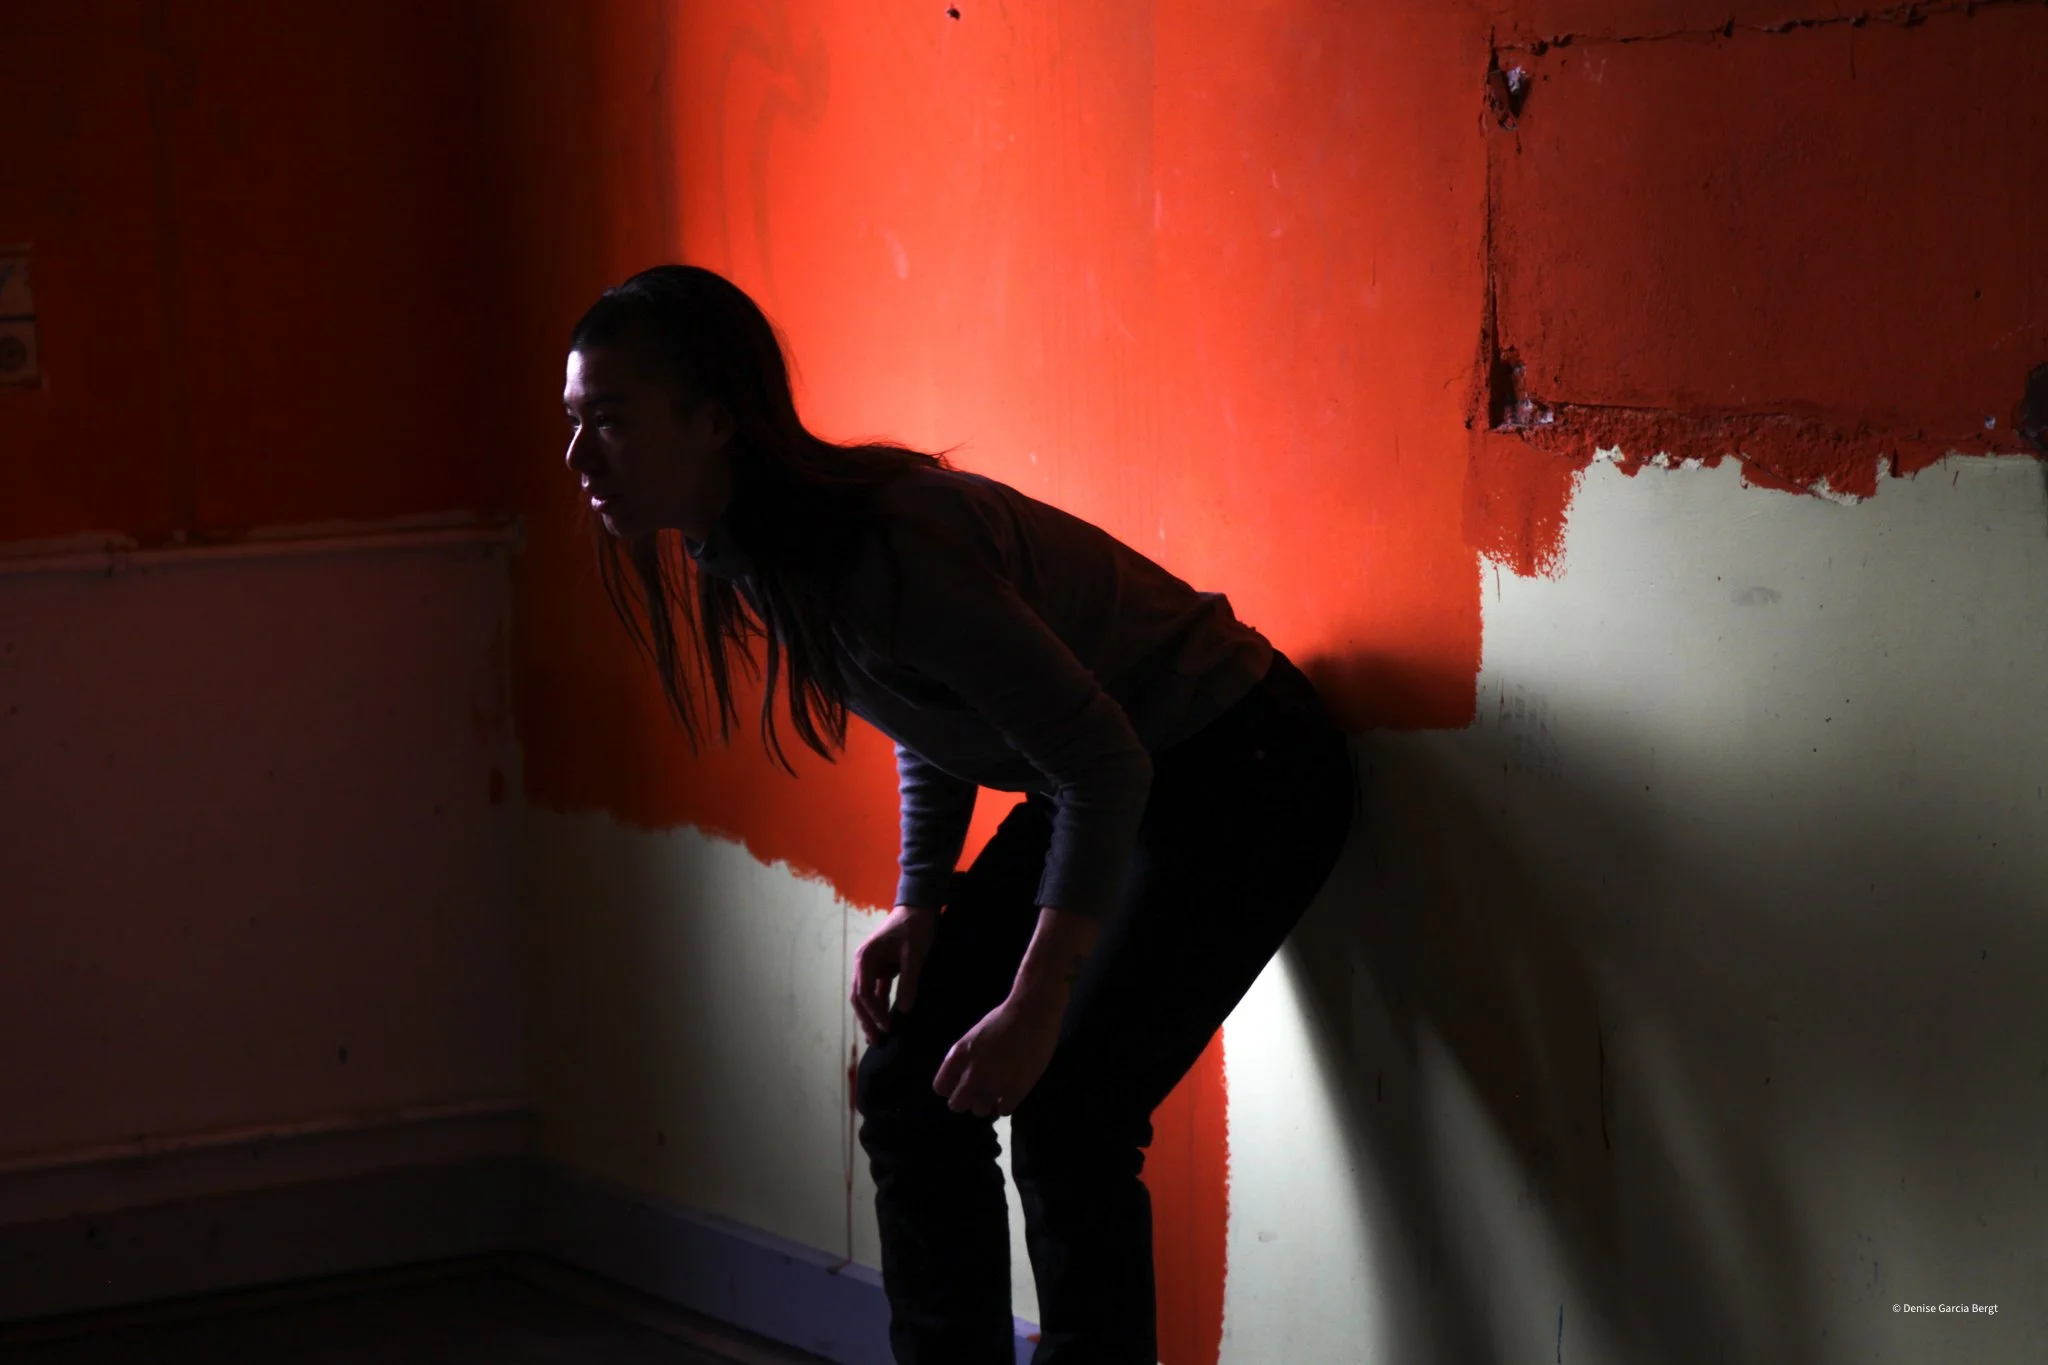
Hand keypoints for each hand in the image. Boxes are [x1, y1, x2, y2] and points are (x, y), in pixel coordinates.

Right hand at [851, 904, 939, 1044]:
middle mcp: (863, 963)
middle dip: (867, 1020)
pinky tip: (886, 1020)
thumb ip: (909, 981)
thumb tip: (905, 1010)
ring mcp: (871, 966)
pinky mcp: (881, 968)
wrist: (919, 907)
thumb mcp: (914, 954)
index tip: (888, 1027)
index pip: (864, 993)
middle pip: (859, 998)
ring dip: (871, 1015)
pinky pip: (877, 991)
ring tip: (878, 1037)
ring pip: (866, 996)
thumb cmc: (915, 927)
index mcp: (866, 958)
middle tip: (877, 1041)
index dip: (874, 1012)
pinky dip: (880, 1005)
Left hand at [933, 990, 1064, 1117]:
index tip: (963, 1086)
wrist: (1033, 1013)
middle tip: (980, 1094)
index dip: (952, 1089)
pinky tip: (1012, 1093)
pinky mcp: (1015, 1090)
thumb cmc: (1004, 1019)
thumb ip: (965, 1058)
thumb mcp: (973, 1036)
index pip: (941, 1087)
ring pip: (980, 1111)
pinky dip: (1007, 1105)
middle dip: (968, 1100)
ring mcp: (993, 1083)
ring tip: (998, 1093)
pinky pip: (1004, 1111)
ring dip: (988, 1104)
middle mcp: (972, 1073)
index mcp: (958, 1055)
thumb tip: (963, 1078)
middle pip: (956, 1105)